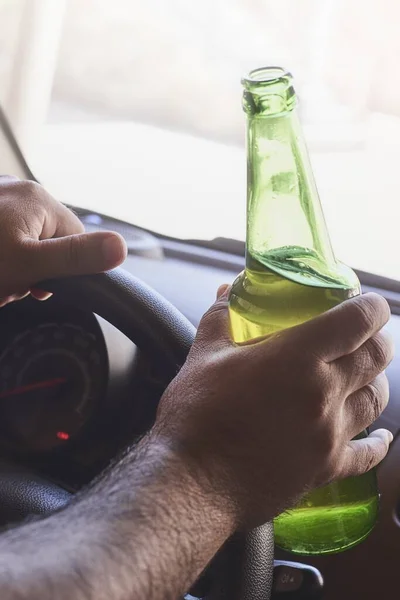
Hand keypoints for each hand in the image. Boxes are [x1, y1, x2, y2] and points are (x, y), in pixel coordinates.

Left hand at [0, 176, 126, 305]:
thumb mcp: (28, 264)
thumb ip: (75, 256)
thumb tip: (120, 248)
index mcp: (38, 197)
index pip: (77, 241)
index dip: (62, 270)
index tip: (36, 283)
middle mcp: (20, 190)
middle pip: (49, 242)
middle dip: (34, 268)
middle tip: (9, 282)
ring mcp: (0, 199)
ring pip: (26, 243)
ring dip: (14, 267)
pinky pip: (7, 239)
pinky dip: (2, 258)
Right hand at [155, 287, 393, 527]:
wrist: (192, 482)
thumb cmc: (195, 416)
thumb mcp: (203, 355)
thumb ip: (222, 318)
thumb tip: (229, 293)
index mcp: (296, 358)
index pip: (358, 320)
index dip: (371, 306)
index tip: (367, 304)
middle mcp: (324, 394)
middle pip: (376, 357)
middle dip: (376, 339)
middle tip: (362, 336)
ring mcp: (329, 435)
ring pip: (377, 400)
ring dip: (375, 381)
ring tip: (363, 375)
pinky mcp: (326, 469)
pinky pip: (369, 455)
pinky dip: (378, 443)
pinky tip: (379, 438)